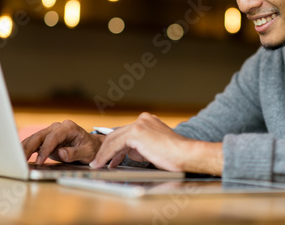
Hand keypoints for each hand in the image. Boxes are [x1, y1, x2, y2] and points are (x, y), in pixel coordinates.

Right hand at [21, 120, 103, 164]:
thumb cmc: (90, 148)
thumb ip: (74, 153)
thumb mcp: (87, 152)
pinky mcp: (46, 139)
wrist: (91, 146)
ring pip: (34, 138)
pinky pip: (34, 143)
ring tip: (16, 159)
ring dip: (24, 148)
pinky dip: (26, 149)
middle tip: (20, 160)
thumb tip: (61, 153)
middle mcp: (58, 127)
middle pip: (40, 136)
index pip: (53, 137)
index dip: (45, 149)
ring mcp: (51, 132)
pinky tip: (19, 156)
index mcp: (69, 127)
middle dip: (29, 147)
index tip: (40, 161)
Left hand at [90, 113, 223, 175]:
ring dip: (103, 153)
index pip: (125, 133)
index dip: (114, 146)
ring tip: (98, 164)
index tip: (109, 158)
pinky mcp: (136, 132)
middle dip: (106, 150)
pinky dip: (107, 155)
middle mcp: (143, 119)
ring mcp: (139, 124)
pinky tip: (103, 163)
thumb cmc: (174, 156)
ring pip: (114, 139)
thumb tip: (128, 153)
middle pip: (117, 134)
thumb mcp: (153, 148)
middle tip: (99, 162)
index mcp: (148, 121)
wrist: (186, 155)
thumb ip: (140, 147)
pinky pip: (115, 145)